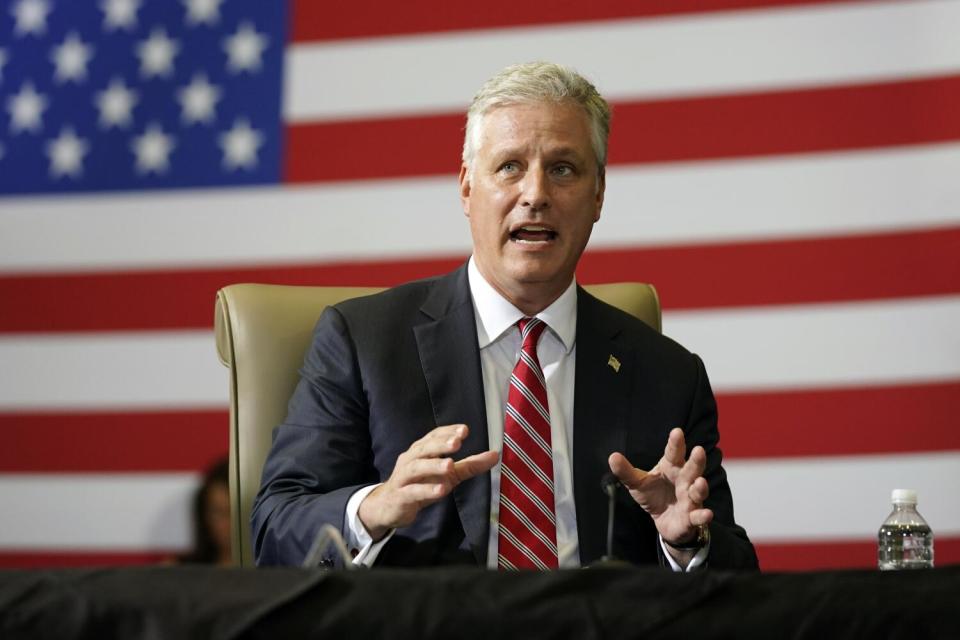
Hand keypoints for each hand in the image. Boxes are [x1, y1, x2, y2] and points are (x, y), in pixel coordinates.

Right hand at [358, 424, 498, 540]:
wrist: (389, 507)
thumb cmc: (420, 485)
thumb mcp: (448, 475)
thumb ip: (470, 465)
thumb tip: (495, 454)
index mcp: (421, 451)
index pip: (433, 437)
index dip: (447, 432)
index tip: (464, 430)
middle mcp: (410, 460)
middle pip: (424, 449)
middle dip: (440, 444)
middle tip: (457, 442)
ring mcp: (404, 478)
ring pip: (416, 468)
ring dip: (433, 465)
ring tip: (450, 465)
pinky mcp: (401, 497)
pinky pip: (413, 492)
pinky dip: (427, 490)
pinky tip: (442, 490)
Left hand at [607, 428, 712, 547]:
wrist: (663, 520)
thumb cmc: (653, 495)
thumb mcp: (637, 483)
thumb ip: (626, 471)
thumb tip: (612, 457)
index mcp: (671, 468)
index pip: (674, 453)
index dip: (676, 443)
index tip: (677, 432)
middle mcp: (684, 480)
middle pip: (692, 469)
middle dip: (696, 461)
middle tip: (699, 450)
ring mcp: (690, 499)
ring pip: (698, 491)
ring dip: (700, 487)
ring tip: (700, 481)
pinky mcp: (691, 517)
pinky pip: (699, 516)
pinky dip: (703, 516)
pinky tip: (707, 514)